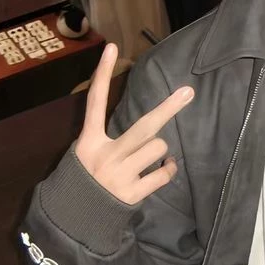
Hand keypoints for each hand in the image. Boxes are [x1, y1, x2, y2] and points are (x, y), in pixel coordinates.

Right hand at [75, 43, 194, 203]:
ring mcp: (119, 174)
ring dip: (161, 151)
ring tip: (152, 157)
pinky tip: (164, 169)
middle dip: (168, 108)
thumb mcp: (87, 153)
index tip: (113, 47)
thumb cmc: (87, 178)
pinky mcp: (132, 192)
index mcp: (90, 141)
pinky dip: (168, 170)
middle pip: (144, 126)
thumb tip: (151, 130)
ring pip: (157, 147)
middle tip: (188, 92)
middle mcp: (105, 154)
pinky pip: (163, 174)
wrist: (76, 217)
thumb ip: (109, 137)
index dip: (103, 73)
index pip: (96, 101)